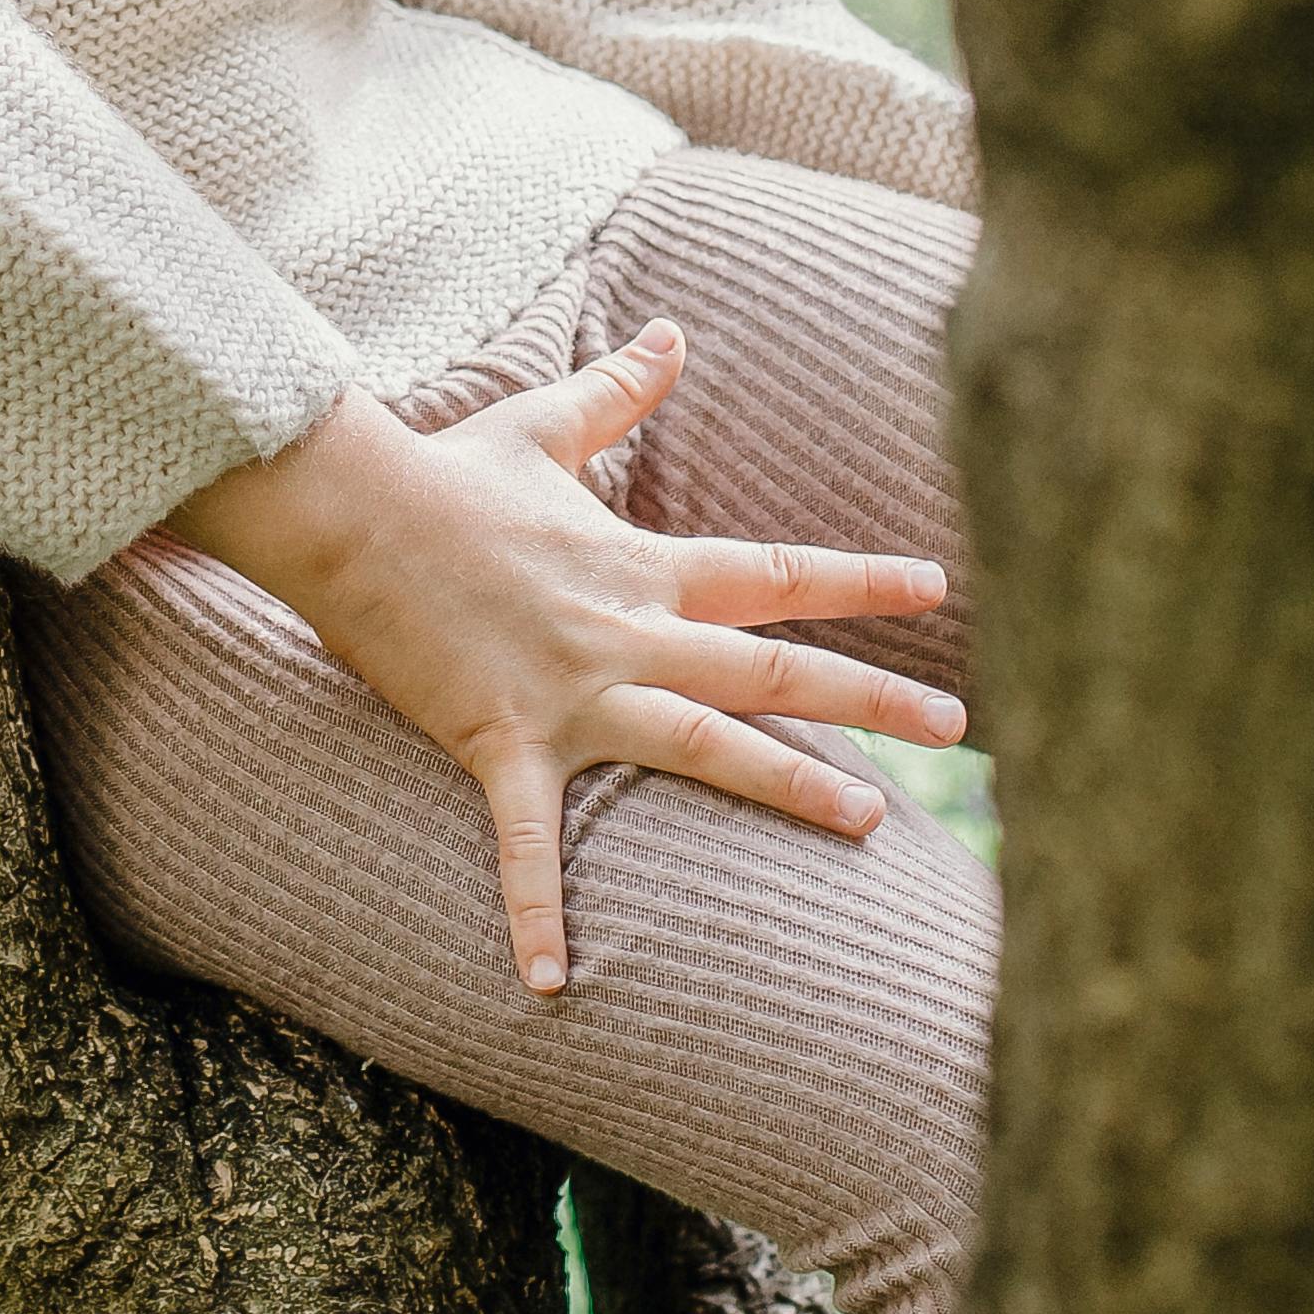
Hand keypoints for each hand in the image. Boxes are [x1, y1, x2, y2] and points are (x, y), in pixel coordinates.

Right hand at [161, 323, 963, 995]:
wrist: (353, 512)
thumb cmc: (444, 473)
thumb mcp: (541, 424)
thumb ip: (616, 390)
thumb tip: (669, 330)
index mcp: (643, 568)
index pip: (777, 574)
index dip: (861, 582)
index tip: (938, 591)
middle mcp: (628, 634)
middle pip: (771, 669)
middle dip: (870, 699)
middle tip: (960, 731)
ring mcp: (571, 693)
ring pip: (701, 745)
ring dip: (786, 787)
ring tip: (868, 822)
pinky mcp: (501, 742)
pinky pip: (527, 842)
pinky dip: (537, 912)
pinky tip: (551, 984)